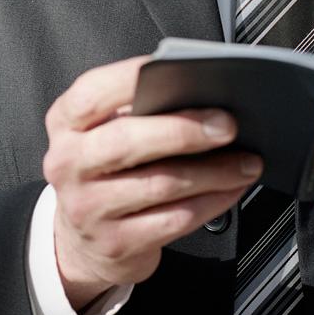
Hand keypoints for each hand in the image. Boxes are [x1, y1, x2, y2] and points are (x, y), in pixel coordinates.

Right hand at [43, 56, 261, 310]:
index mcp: (66, 121)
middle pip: (127, 141)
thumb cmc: (107, 165)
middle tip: (228, 124)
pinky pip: (175, 219)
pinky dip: (212, 202)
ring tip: (247, 161)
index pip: (93, 93)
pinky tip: (232, 188)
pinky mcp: (116, 243)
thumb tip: (200, 91)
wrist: (82, 239)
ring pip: (160, 184)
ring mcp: (88, 207)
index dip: (134, 78)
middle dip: (185, 130)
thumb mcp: (105, 128)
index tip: (182, 71)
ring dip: (214, 172)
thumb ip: (136, 107)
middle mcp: (69, 163)